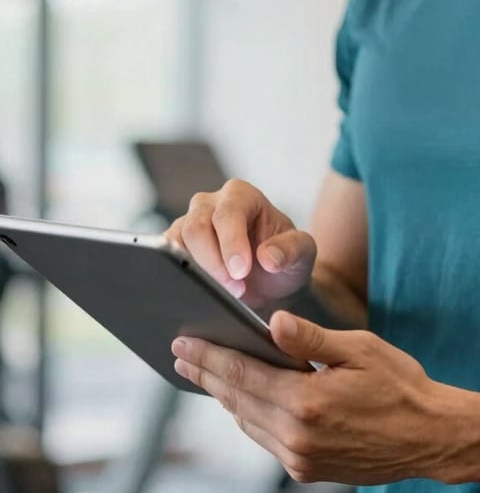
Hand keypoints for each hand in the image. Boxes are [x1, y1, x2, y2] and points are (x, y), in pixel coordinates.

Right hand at [165, 179, 315, 308]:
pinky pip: (164, 260)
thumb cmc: (285, 260)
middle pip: (196, 227)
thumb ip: (291, 250)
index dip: (232, 243)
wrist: (269, 281)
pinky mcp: (174, 248)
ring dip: (194, 273)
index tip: (241, 272)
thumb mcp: (302, 254)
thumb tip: (268, 257)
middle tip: (234, 291)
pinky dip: (177, 278)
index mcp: (242, 196)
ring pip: (175, 243)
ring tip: (219, 297)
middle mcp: (210, 205)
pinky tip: (195, 297)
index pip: (229, 213)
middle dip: (213, 263)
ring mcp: (188, 224)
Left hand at [171, 312, 461, 484]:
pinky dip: (249, 417)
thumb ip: (312, 339)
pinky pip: (266, 440)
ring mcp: (300, 459)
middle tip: (181, 355)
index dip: (209, 357)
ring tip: (206, 375)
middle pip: (236, 401)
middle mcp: (297, 437)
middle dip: (207, 375)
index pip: (242, 375)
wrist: (431, 438)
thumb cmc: (401, 386)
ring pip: (247, 423)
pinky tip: (243, 401)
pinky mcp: (308, 470)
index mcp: (307, 402)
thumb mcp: (361, 351)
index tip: (183, 342)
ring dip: (224, 397)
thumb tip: (271, 322)